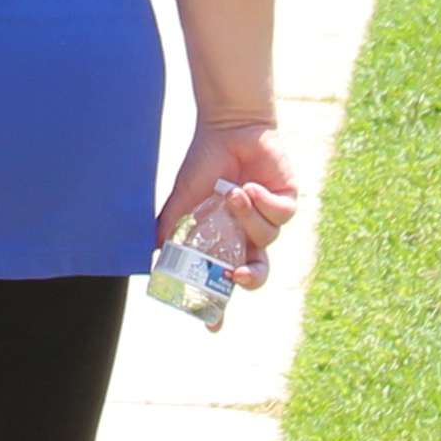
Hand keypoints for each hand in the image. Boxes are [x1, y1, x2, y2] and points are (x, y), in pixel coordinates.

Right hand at [157, 115, 299, 281]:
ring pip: (267, 236)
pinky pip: (281, 214)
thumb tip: (154, 254)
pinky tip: (250, 185)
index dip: (226, 295)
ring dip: (247, 216)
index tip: (216, 311)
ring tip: (233, 192)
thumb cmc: (204, 163)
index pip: (231, 276)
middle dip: (251, 277)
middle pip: (259, 271)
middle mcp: (250, 233)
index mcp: (229, 239)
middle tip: (239, 274)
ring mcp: (270, 217)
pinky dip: (264, 202)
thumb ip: (171, 225)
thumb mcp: (183, 198)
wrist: (227, 129)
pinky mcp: (286, 198)